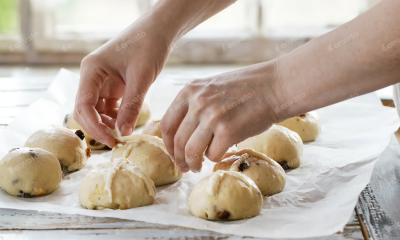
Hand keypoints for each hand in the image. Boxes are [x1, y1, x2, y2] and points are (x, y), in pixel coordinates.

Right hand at [73, 16, 169, 146]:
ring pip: (97, 111)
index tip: (111, 141)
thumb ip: (131, 106)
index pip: (83, 105)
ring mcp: (101, 82)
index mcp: (91, 70)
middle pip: (86, 110)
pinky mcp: (113, 86)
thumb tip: (123, 133)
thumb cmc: (148, 46)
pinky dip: (117, 117)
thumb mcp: (141, 78)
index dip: (94, 127)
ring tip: (124, 133)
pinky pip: (109, 107)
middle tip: (117, 142)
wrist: (158, 31)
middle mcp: (92, 77)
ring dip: (108, 124)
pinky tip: (127, 124)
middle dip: (99, 127)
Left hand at [161, 61, 286, 172]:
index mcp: (189, 91)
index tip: (174, 153)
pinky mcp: (228, 131)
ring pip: (191, 151)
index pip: (166, 124)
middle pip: (177, 141)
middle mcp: (197, 103)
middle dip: (179, 159)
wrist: (274, 86)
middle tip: (185, 167)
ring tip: (197, 167)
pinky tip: (219, 154)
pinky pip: (213, 154)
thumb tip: (180, 134)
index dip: (168, 145)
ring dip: (193, 164)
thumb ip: (193, 105)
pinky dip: (214, 158)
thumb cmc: (245, 89)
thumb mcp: (210, 88)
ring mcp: (212, 117)